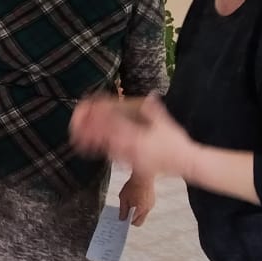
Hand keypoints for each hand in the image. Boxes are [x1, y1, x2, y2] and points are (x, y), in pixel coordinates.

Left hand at [70, 93, 196, 179]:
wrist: (185, 163)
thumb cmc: (176, 142)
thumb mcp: (166, 123)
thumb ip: (155, 111)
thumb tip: (151, 95)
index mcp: (138, 136)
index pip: (116, 125)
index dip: (102, 119)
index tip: (91, 112)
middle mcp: (131, 148)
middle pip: (106, 139)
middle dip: (91, 132)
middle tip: (76, 126)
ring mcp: (131, 158)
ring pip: (108, 150)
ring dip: (93, 143)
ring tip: (79, 138)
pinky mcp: (133, 165)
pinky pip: (116, 158)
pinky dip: (104, 152)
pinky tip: (96, 149)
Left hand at [118, 172, 154, 226]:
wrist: (143, 176)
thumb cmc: (133, 185)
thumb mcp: (123, 198)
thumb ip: (123, 210)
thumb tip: (122, 218)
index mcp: (140, 209)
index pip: (134, 222)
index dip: (127, 222)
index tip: (122, 220)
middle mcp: (147, 209)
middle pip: (140, 221)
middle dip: (132, 220)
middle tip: (125, 215)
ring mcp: (151, 205)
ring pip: (143, 215)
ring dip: (136, 213)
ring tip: (130, 205)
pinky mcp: (152, 201)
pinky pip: (145, 208)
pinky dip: (140, 208)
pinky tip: (135, 200)